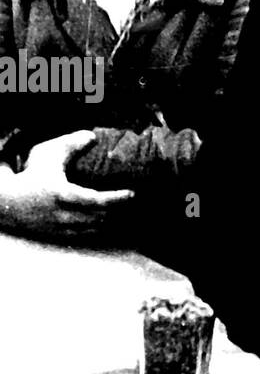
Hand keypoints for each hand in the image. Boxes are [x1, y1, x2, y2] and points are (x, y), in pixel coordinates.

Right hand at [0, 131, 133, 242]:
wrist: (7, 202)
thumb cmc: (31, 175)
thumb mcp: (48, 155)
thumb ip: (71, 145)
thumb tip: (93, 137)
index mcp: (63, 195)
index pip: (98, 201)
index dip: (118, 199)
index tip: (132, 193)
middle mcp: (64, 215)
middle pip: (101, 217)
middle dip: (119, 210)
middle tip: (133, 200)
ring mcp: (62, 229)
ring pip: (96, 228)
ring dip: (111, 219)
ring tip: (124, 210)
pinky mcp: (60, 236)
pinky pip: (87, 235)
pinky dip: (100, 227)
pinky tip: (108, 219)